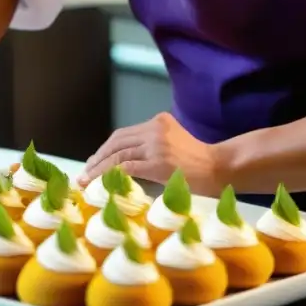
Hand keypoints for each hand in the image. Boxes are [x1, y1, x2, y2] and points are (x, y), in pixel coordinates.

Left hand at [77, 112, 223, 195]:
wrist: (220, 168)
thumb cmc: (199, 163)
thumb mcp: (173, 145)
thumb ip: (152, 147)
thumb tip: (124, 163)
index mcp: (158, 121)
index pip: (123, 134)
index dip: (105, 149)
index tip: (94, 162)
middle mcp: (155, 129)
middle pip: (117, 141)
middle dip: (98, 158)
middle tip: (85, 172)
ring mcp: (156, 145)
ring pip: (119, 155)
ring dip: (100, 169)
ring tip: (88, 181)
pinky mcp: (158, 162)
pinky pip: (127, 167)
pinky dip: (112, 175)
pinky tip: (103, 184)